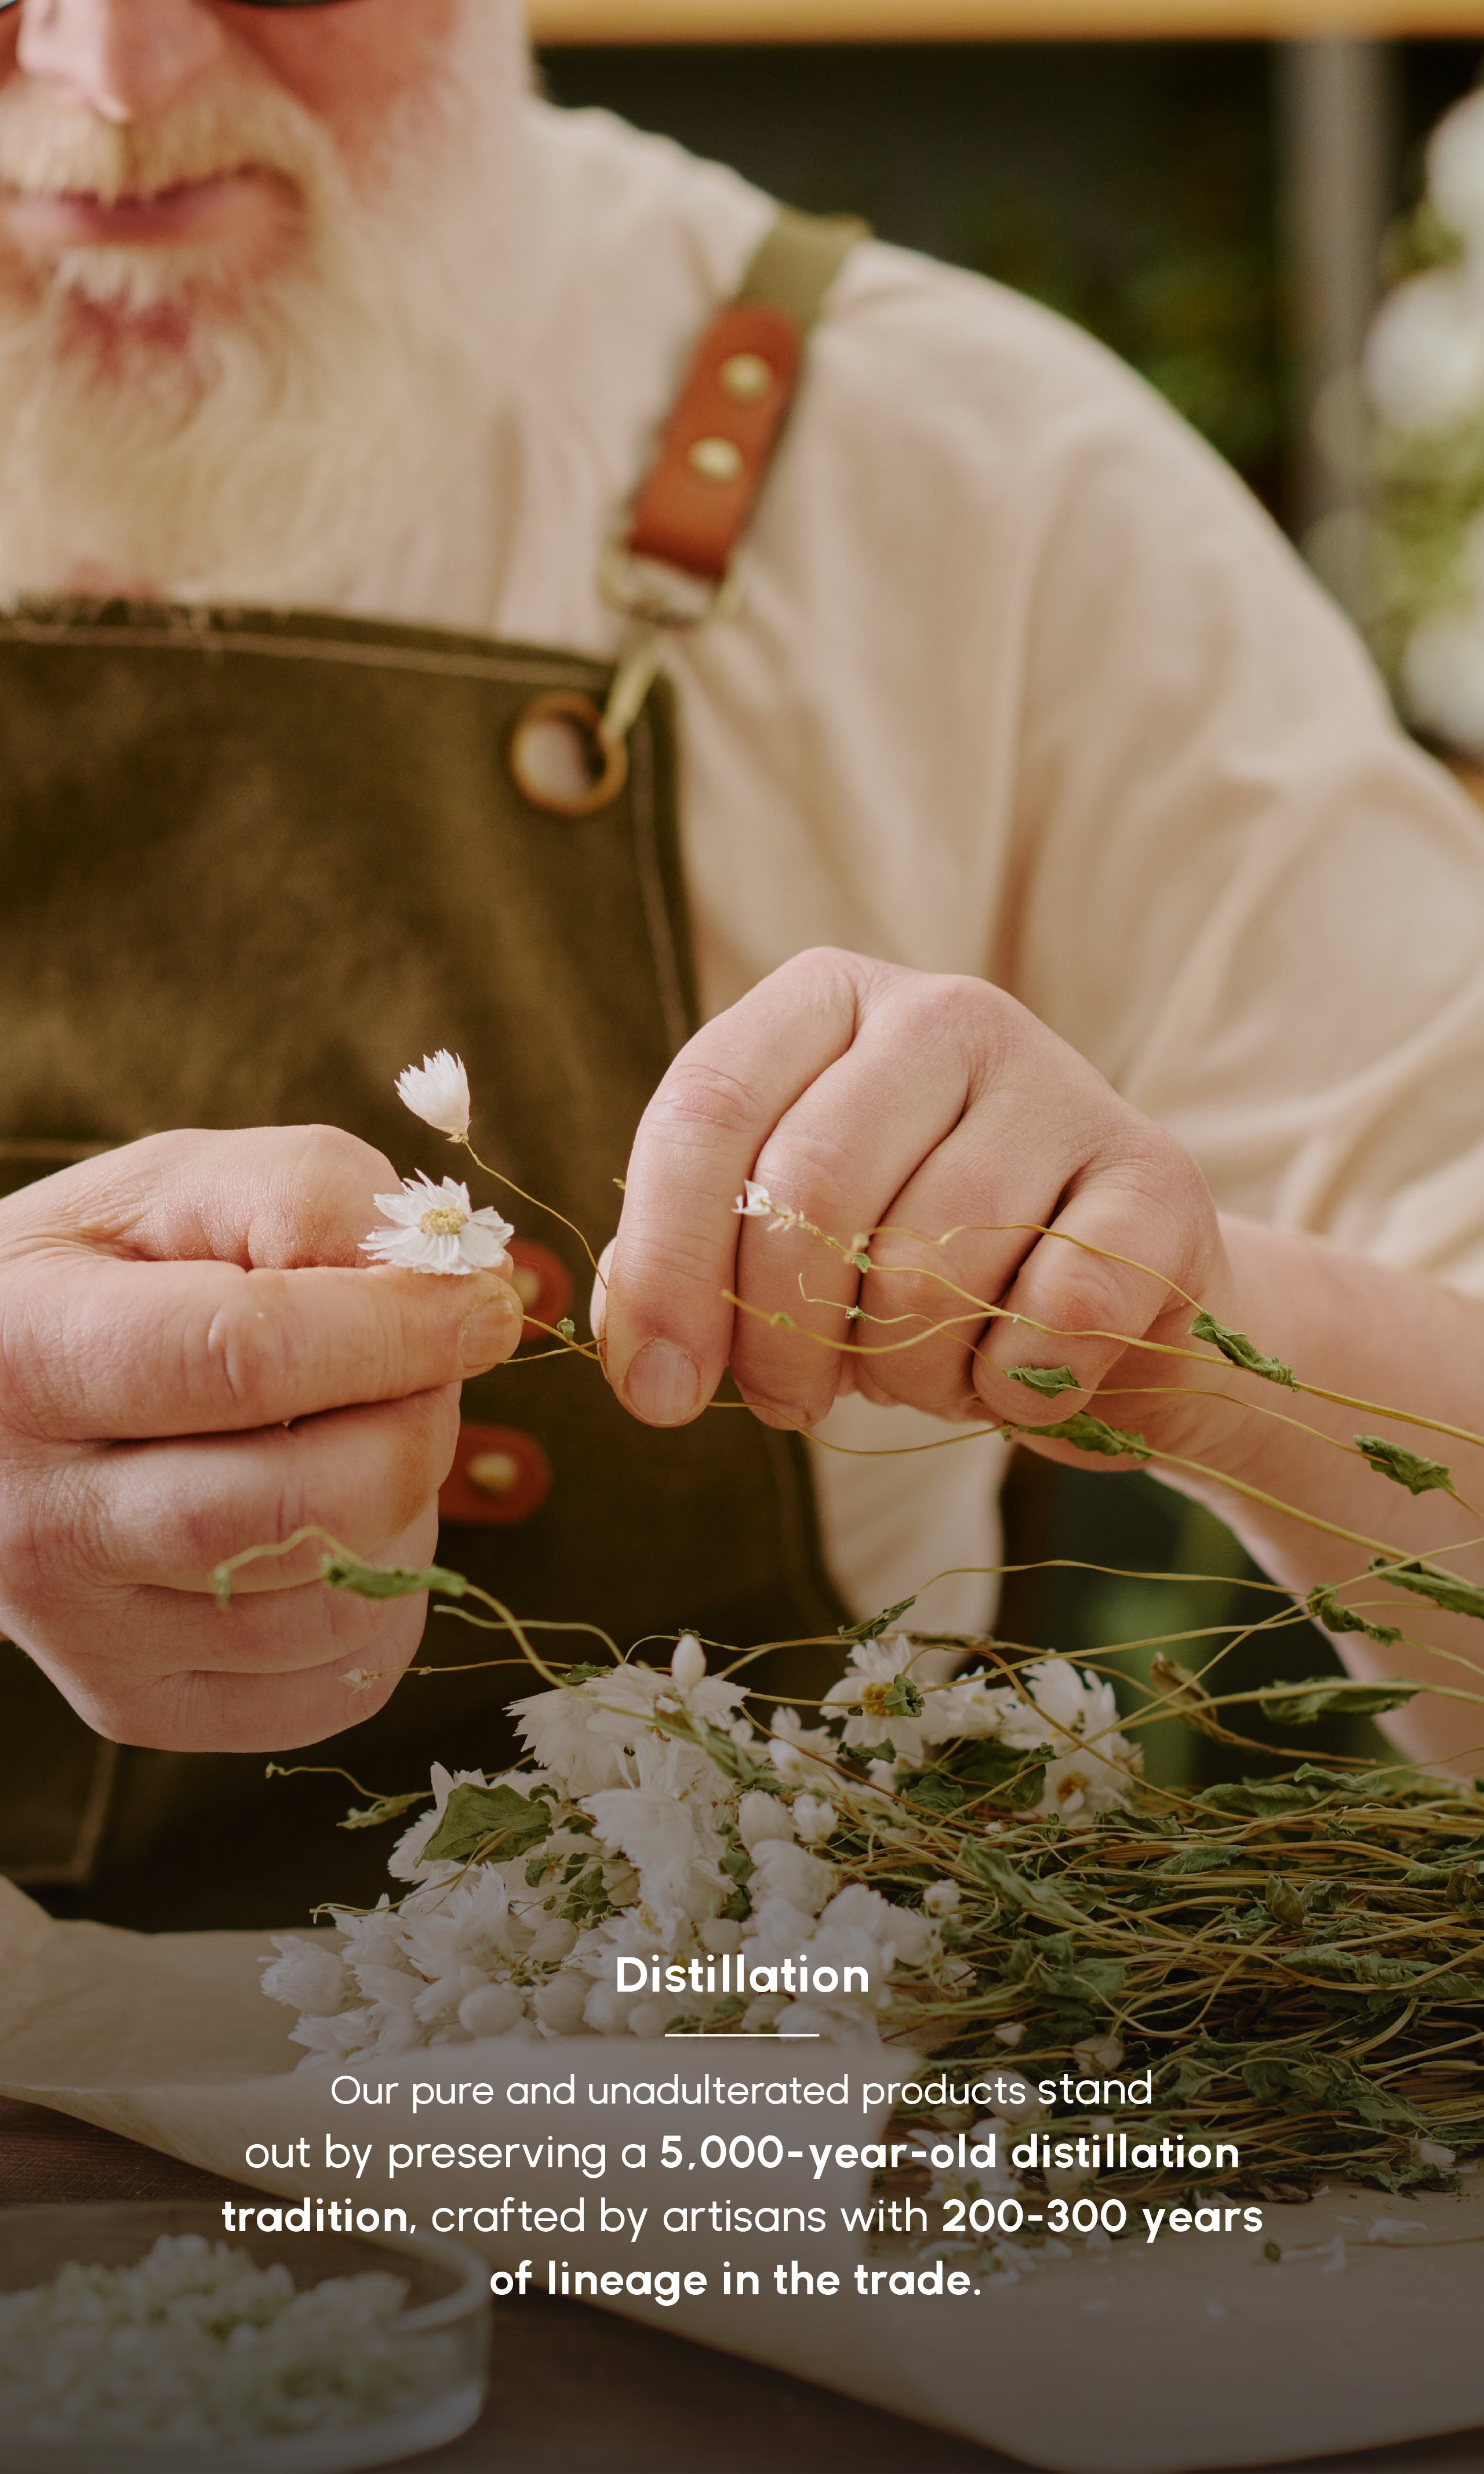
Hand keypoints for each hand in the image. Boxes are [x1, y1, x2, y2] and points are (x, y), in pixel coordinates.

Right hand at [0, 1127, 521, 1752]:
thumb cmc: (113, 1278)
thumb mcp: (187, 1186)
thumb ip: (314, 1200)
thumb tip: (450, 1291)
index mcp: (28, 1356)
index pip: (248, 1358)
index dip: (399, 1331)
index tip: (483, 1310)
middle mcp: (39, 1520)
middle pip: (304, 1505)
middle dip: (415, 1425)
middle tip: (422, 1373)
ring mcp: (82, 1635)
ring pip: (334, 1604)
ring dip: (407, 1512)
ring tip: (365, 1440)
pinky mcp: (138, 1706)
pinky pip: (335, 1682)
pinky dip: (385, 1600)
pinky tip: (343, 1525)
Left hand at [601, 950, 1229, 1449]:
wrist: (1110, 1308)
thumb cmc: (917, 1269)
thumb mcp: (788, 1247)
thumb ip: (692, 1267)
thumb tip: (644, 1359)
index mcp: (828, 1001)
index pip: (707, 1105)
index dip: (664, 1260)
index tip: (655, 1391)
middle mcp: (945, 1013)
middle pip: (809, 1188)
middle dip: (782, 1339)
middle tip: (795, 1400)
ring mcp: (1061, 1084)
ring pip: (927, 1268)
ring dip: (905, 1371)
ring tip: (923, 1364)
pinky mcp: (1157, 1178)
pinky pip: (1050, 1317)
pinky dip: (1014, 1386)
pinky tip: (1019, 1369)